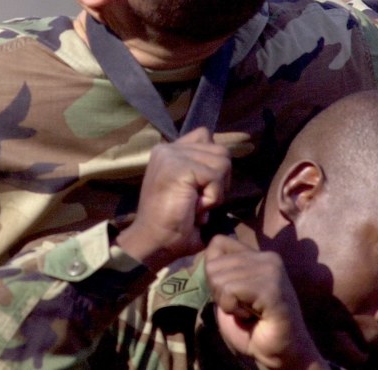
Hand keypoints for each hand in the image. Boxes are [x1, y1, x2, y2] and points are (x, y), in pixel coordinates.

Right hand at [116, 127, 230, 270]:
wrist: (154, 242)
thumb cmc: (173, 224)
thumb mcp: (191, 189)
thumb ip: (202, 168)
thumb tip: (224, 160)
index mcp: (168, 152)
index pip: (205, 136)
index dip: (213, 163)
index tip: (198, 187)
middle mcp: (167, 148)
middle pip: (220, 150)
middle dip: (219, 180)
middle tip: (197, 200)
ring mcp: (171, 155)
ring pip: (223, 162)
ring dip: (216, 190)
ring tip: (195, 204)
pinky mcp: (179, 167)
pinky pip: (216, 177)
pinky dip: (212, 197)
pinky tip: (194, 207)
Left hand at [206, 235, 325, 368]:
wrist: (280, 352)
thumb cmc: (252, 326)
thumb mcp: (228, 292)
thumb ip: (220, 271)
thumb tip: (204, 256)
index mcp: (258, 255)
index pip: (217, 243)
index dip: (213, 270)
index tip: (232, 292)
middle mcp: (267, 257)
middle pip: (213, 265)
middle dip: (219, 292)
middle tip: (243, 306)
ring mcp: (272, 271)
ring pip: (219, 280)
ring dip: (228, 303)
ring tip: (249, 312)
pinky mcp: (272, 288)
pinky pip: (230, 292)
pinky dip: (234, 310)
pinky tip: (253, 316)